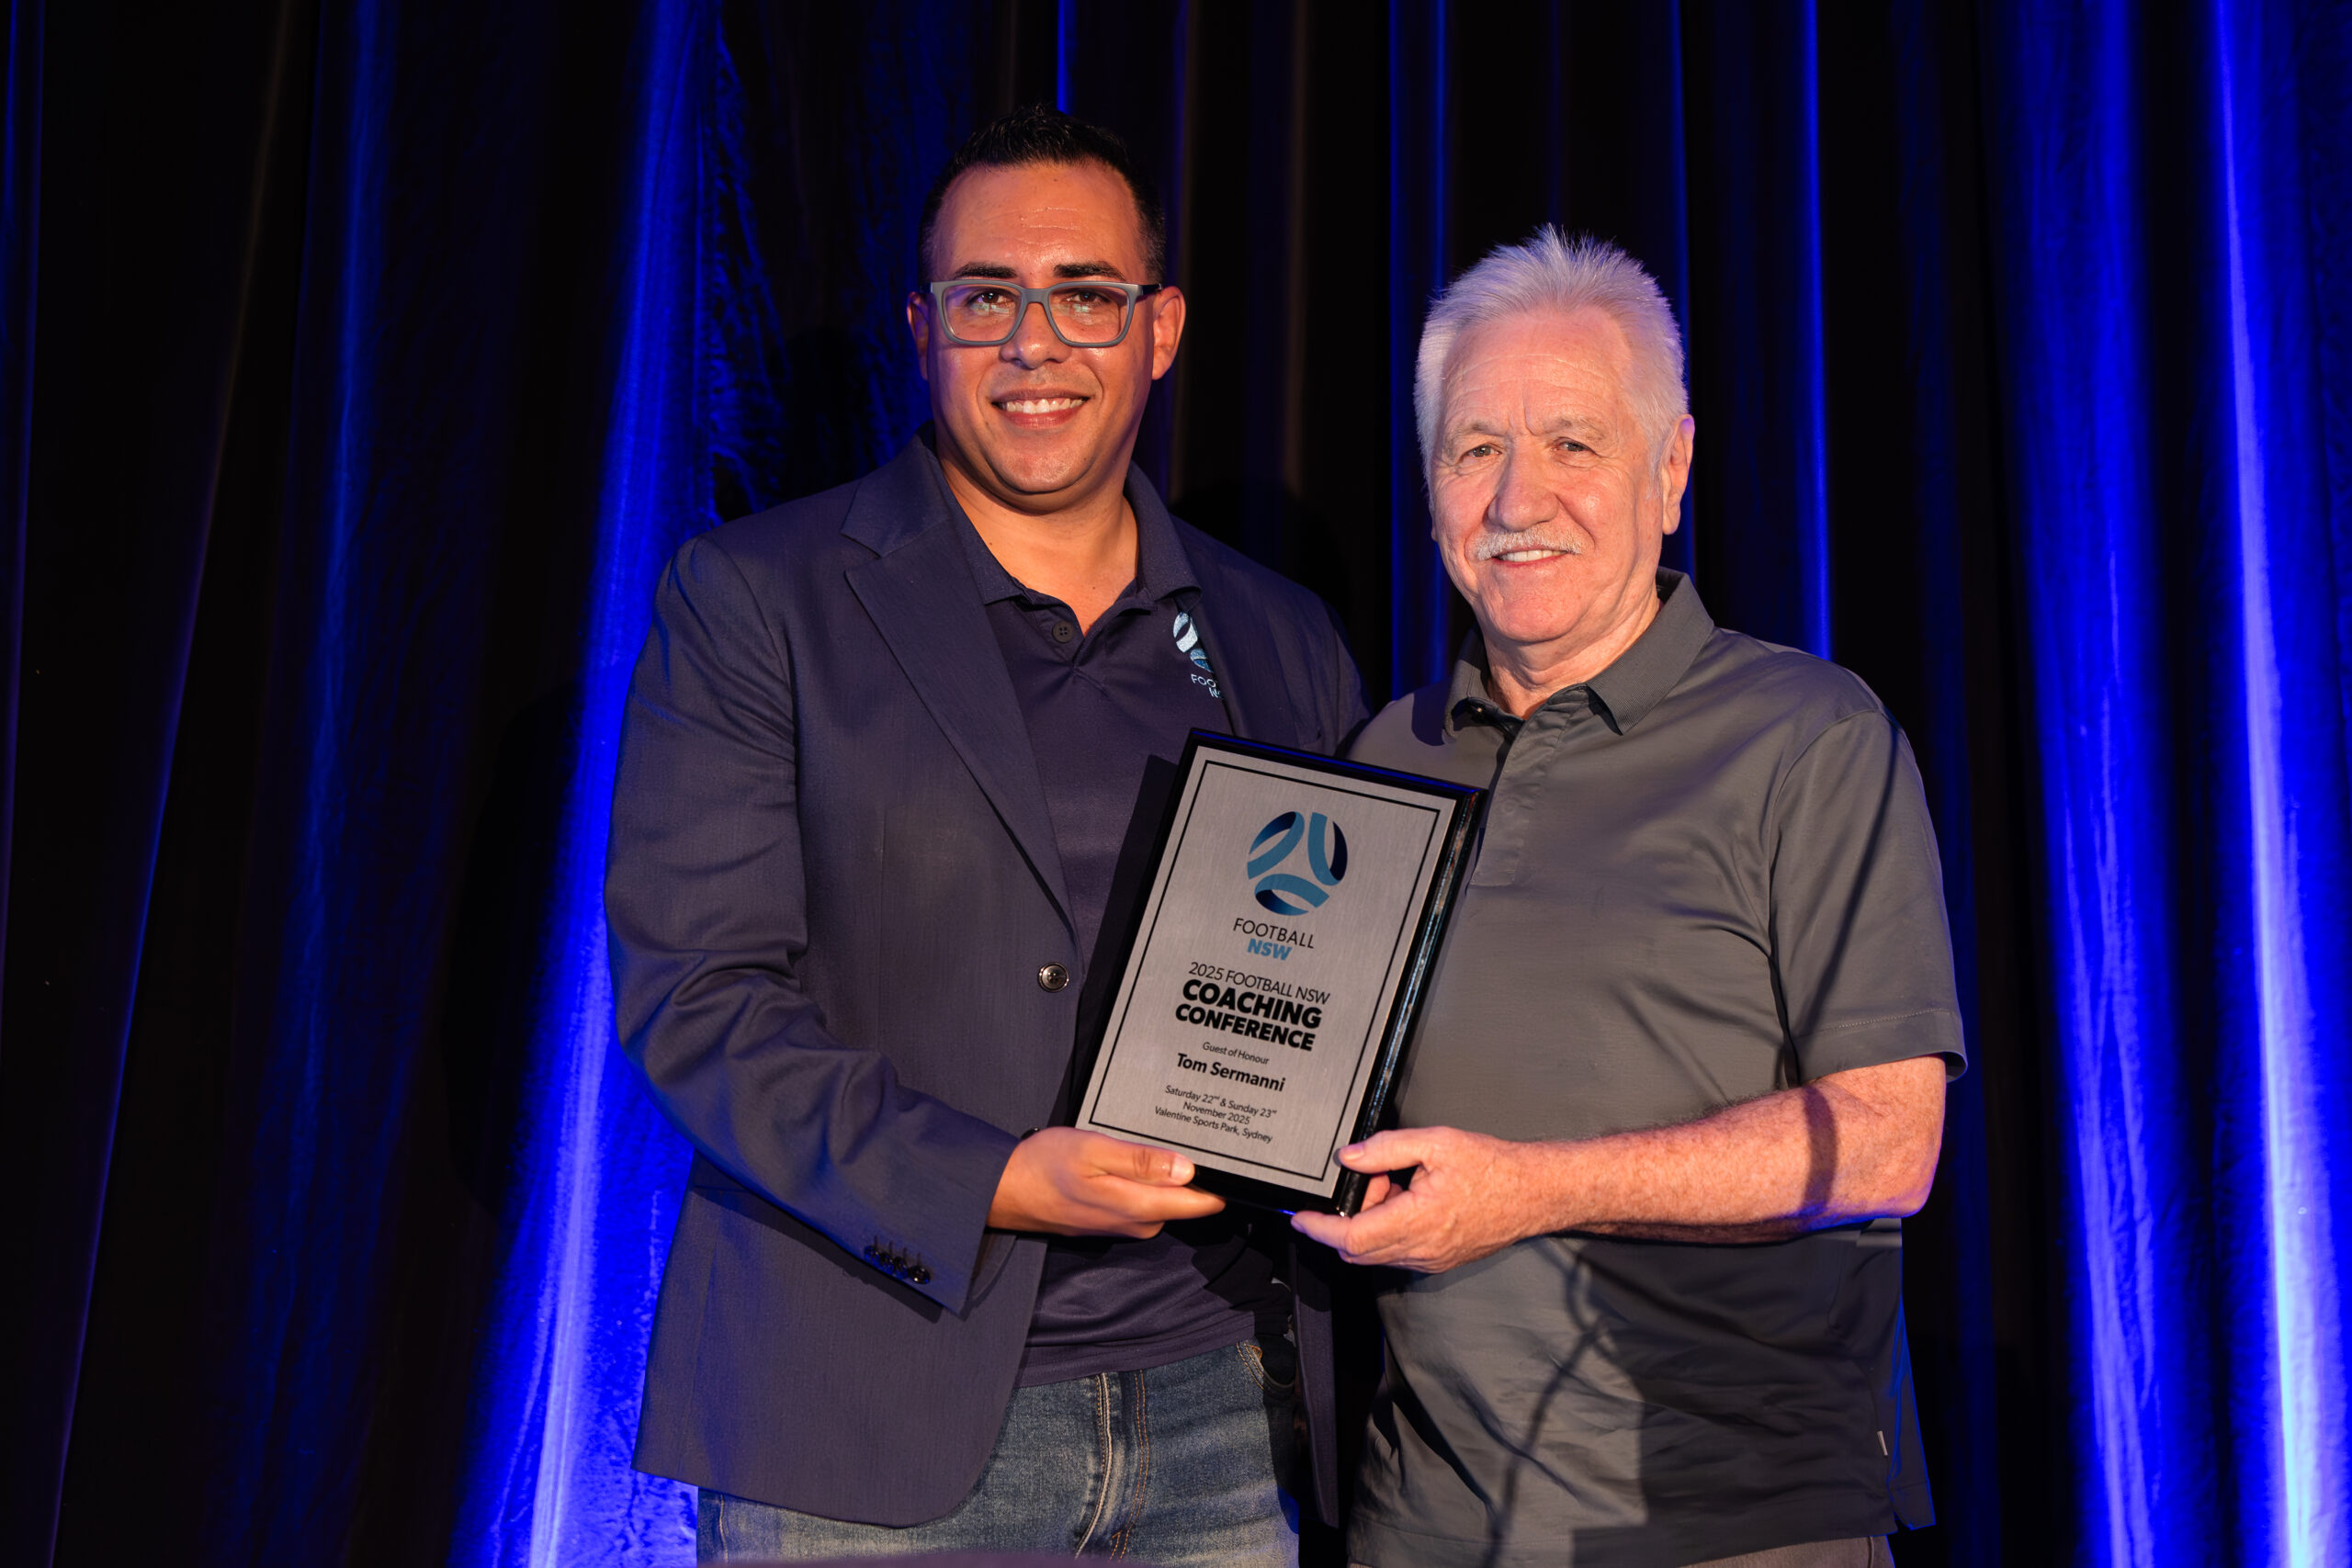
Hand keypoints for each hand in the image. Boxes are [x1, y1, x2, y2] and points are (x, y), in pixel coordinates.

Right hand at [988, 1127, 1226, 1236]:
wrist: (1006, 1190)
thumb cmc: (1044, 1166)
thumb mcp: (1094, 1151)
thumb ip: (1142, 1162)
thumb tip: (1187, 1171)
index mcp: (1138, 1206)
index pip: (1200, 1203)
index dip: (1224, 1184)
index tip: (1237, 1161)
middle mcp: (1138, 1223)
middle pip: (1187, 1200)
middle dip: (1199, 1174)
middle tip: (1202, 1138)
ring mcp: (1125, 1225)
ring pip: (1166, 1200)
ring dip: (1172, 1177)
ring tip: (1169, 1144)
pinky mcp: (1113, 1220)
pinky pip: (1146, 1201)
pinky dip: (1150, 1181)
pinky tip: (1137, 1160)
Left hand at [1290, 1126, 1542, 1271]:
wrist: (1535, 1193)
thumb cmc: (1494, 1168)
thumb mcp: (1437, 1142)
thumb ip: (1386, 1148)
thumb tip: (1349, 1157)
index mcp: (1418, 1221)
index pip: (1352, 1238)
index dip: (1319, 1229)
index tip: (1300, 1218)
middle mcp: (1422, 1250)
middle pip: (1357, 1251)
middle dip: (1346, 1219)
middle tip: (1368, 1181)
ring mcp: (1430, 1261)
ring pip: (1377, 1253)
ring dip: (1369, 1223)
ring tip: (1394, 1185)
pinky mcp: (1438, 1262)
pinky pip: (1397, 1253)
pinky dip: (1388, 1230)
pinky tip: (1408, 1200)